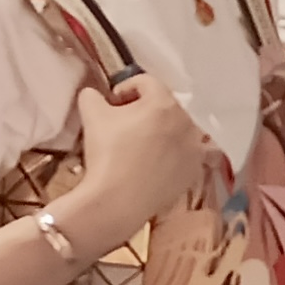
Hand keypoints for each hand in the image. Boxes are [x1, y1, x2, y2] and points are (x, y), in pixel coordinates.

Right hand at [71, 75, 205, 237]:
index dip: (124, 89)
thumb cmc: (106, 153)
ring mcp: (194, 149)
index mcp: (163, 102)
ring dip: (161, 130)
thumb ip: (92, 94)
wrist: (117, 201)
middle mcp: (186, 121)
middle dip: (143, 110)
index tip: (110, 105)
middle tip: (123, 125)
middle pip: (163, 105)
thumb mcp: (91, 114)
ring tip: (140, 144)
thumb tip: (94, 95)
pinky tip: (154, 163)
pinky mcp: (193, 172)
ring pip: (177, 129)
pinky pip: (186, 154)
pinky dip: (173, 154)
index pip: (145, 82)